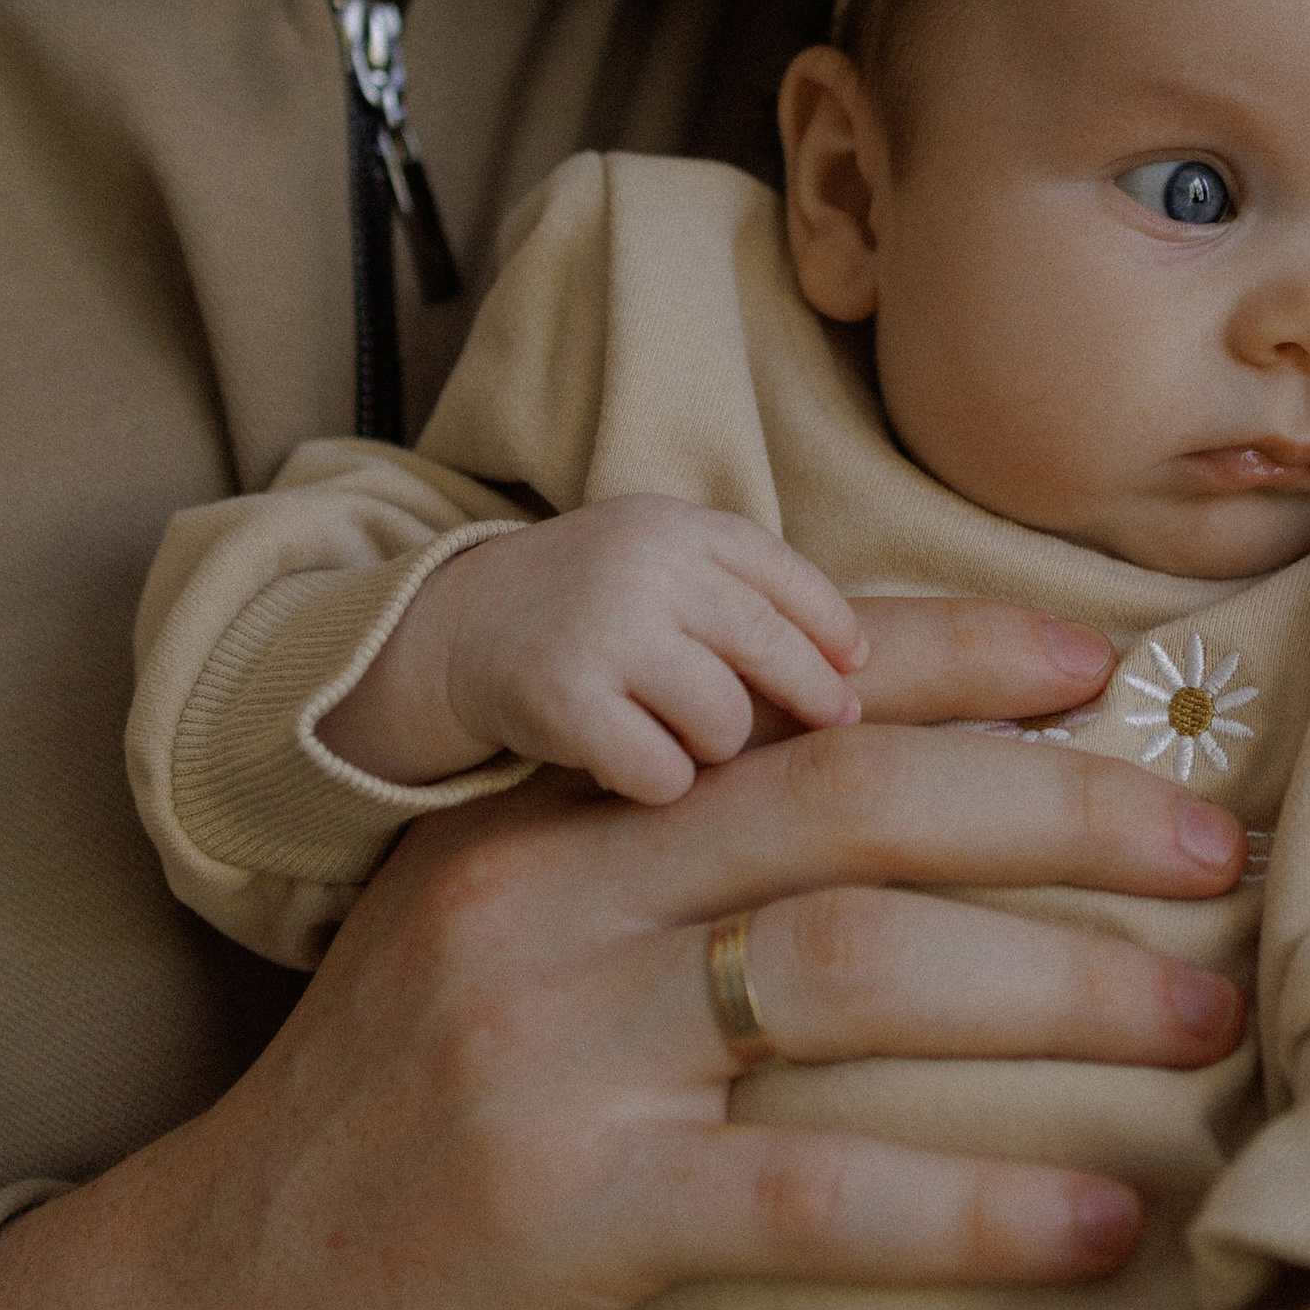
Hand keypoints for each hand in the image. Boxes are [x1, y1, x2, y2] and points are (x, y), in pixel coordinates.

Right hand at [0, 600, 1246, 1309]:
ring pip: (855, 968)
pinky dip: (977, 1205)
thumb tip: (879, 806)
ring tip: (1204, 1010)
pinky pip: (812, 1196)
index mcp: (545, 817)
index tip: (1112, 667)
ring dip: (1059, 985)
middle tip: (1221, 843)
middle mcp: (549, 899)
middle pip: (851, 799)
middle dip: (1061, 809)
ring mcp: (554, 1054)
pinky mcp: (565, 1220)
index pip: (781, 696)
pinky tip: (1101, 1224)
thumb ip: (650, 865)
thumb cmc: (392, 1132)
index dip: (960, 663)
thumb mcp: (494, 945)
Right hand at [324, 496, 870, 796]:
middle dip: (810, 701)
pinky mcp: (563, 698)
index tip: (855, 675)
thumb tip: (860, 667)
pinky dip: (658, 782)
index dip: (832, 633)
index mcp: (675, 527)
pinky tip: (629, 766)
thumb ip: (742, 594)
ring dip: (714, 746)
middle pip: (772, 653)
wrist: (449, 631)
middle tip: (831, 729)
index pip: (786, 578)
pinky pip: (663, 772)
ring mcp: (602, 630)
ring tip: (675, 735)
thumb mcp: (658, 566)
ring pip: (724, 723)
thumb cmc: (585, 608)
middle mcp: (643, 566)